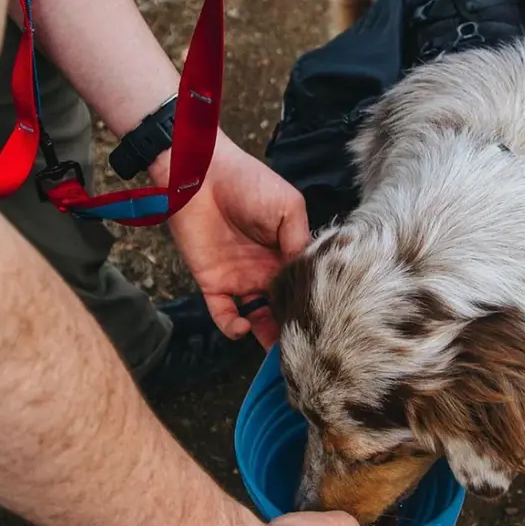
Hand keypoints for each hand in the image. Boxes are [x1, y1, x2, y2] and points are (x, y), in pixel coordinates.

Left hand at [163, 132, 309, 348]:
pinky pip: (223, 315)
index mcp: (287, 252)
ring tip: (278, 352)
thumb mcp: (288, 207)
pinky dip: (232, 328)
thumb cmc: (248, 182)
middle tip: (306, 349)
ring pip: (257, 319)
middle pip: (283, 309)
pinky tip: (244, 329)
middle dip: (293, 329)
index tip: (325, 325)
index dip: (311, 305)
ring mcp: (240, 279)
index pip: (303, 287)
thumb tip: (311, 276)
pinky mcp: (212, 283)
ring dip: (267, 337)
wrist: (200, 174)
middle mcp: (266, 271)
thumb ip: (300, 242)